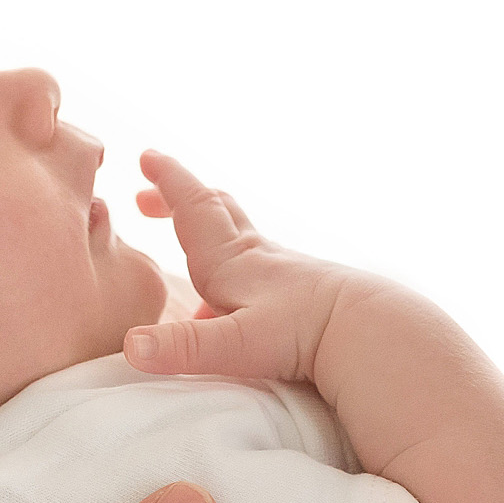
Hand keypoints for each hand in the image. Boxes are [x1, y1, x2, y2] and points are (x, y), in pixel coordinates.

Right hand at [125, 150, 372, 387]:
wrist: (373, 332)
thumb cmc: (303, 334)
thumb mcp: (235, 345)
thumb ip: (183, 347)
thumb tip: (130, 347)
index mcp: (231, 262)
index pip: (194, 208)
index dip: (169, 180)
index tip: (147, 155)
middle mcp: (256, 259)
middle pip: (216, 211)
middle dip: (182, 197)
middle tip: (150, 193)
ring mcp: (283, 273)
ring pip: (239, 237)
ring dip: (209, 232)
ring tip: (189, 253)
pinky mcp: (303, 293)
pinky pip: (258, 272)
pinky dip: (235, 274)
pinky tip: (230, 312)